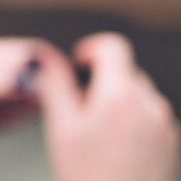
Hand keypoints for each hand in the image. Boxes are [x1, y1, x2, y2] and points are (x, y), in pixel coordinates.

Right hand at [37, 32, 179, 180]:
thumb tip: (45, 56)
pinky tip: (115, 146)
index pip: (113, 46)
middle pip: (124, 70)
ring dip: (116, 99)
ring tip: (98, 134)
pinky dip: (131, 118)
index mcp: (121, 95)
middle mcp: (149, 105)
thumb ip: (54, 83)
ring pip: (137, 92)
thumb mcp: (61, 126)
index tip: (78, 65)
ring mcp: (164, 125)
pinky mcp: (170, 143)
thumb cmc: (88, 176)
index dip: (91, 49)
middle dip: (101, 81)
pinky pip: (149, 114)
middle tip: (80, 110)